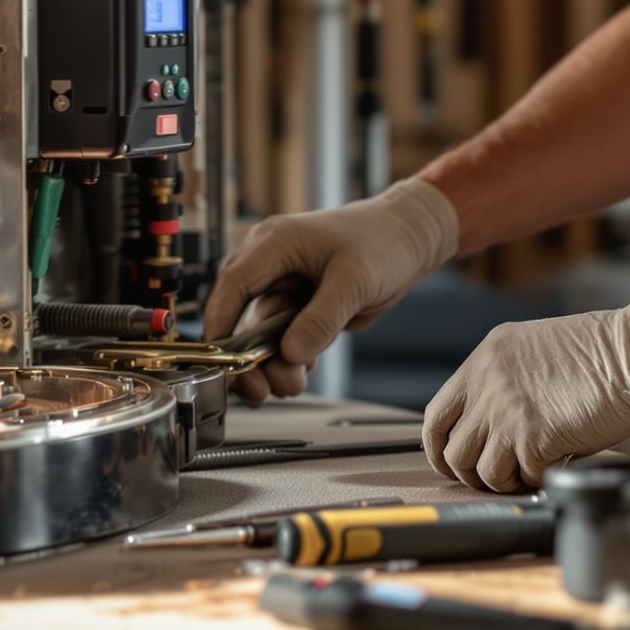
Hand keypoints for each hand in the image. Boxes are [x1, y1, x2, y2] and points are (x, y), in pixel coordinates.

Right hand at [204, 178, 458, 399]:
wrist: (408, 239)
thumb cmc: (382, 242)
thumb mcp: (355, 281)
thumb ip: (322, 319)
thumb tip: (290, 355)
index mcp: (275, 243)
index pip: (233, 284)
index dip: (222, 324)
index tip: (223, 361)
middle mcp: (270, 262)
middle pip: (240, 314)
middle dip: (248, 356)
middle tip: (261, 390)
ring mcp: (283, 284)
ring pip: (261, 331)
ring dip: (272, 362)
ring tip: (294, 384)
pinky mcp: (298, 304)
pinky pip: (282, 335)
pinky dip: (290, 356)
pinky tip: (306, 367)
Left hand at [421, 297, 629, 491]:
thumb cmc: (601, 354)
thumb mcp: (535, 352)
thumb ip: (503, 382)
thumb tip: (489, 425)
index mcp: (485, 359)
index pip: (437, 415)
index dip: (441, 448)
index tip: (453, 462)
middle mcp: (487, 384)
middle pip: (452, 451)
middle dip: (471, 473)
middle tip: (496, 475)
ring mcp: (506, 412)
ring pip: (483, 472)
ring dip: (506, 479)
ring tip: (531, 468)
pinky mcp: (532, 438)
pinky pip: (522, 478)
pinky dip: (537, 479)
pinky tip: (555, 463)